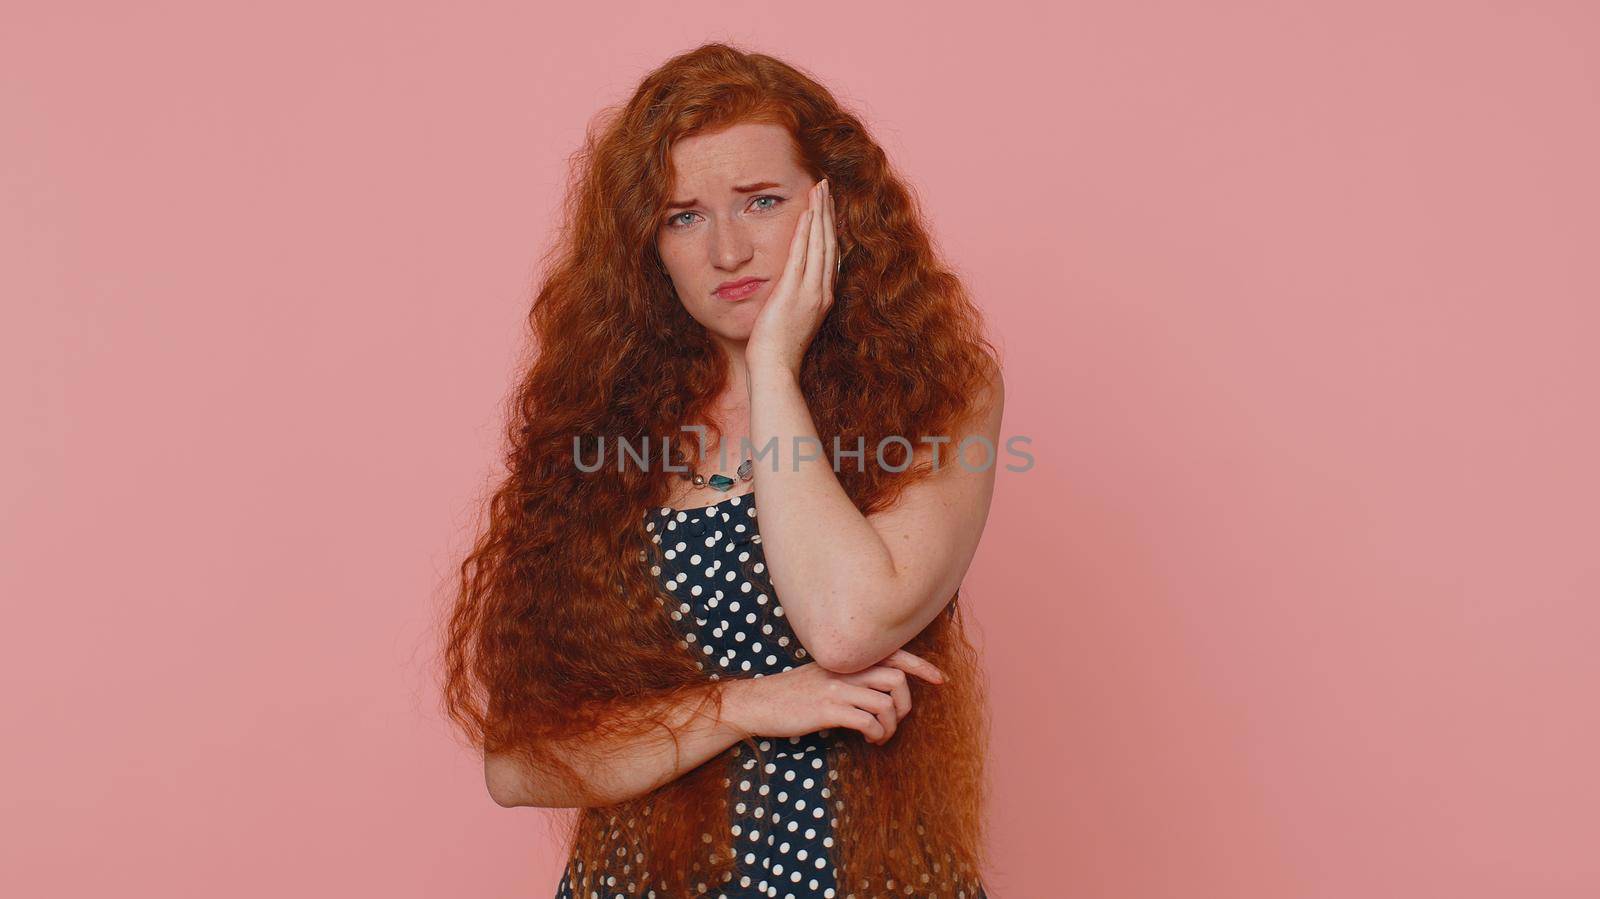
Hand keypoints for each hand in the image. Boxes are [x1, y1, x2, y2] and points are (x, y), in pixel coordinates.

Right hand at [724, 649, 944, 745]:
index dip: (921, 666)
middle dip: (906, 704)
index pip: (894, 653)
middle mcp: (845, 669)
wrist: (759, 703)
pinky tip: (870, 741)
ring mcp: (837, 689)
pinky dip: (877, 734)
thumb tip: (885, 689)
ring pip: (886, 702)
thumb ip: (852, 676)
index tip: (940, 680)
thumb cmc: (793, 694)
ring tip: (881, 737)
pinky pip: (868, 721)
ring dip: (891, 726)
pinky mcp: (828, 710)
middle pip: (897, 678)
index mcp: (847, 659)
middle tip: (896, 721)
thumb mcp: (824, 675)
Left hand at [746, 178, 837, 379]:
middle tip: (826, 186)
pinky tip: (807, 214)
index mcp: (822, 297)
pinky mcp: (793, 292)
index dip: (830, 227)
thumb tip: (791, 287)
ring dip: (820, 214)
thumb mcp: (793, 320)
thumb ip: (796, 300)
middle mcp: (821, 291)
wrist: (776, 368)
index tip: (828, 206)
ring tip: (819, 189)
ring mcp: (810, 292)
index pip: (830, 254)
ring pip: (819, 244)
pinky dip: (806, 233)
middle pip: (829, 243)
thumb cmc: (779, 351)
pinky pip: (801, 256)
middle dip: (828, 212)